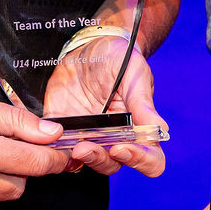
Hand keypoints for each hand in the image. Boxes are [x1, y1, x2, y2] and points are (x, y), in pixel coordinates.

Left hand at [47, 40, 168, 178]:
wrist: (91, 44)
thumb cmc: (120, 58)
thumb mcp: (134, 74)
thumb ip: (143, 103)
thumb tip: (160, 129)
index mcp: (138, 127)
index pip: (149, 159)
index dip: (139, 160)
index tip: (122, 147)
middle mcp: (115, 137)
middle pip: (113, 164)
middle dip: (100, 159)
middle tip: (85, 147)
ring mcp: (89, 135)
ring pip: (86, 162)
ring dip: (79, 159)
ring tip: (71, 144)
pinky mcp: (64, 128)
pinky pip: (58, 148)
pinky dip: (54, 151)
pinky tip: (50, 141)